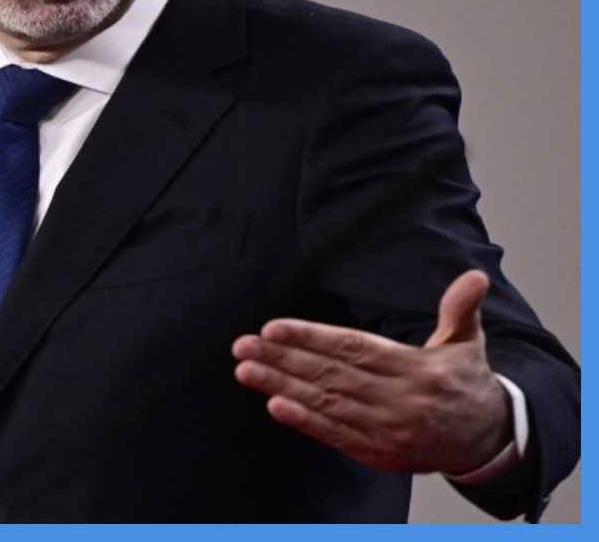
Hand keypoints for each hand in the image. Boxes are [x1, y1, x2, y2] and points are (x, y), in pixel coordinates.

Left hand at [231, 269, 511, 474]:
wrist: (486, 441)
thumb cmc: (465, 383)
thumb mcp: (467, 343)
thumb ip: (460, 309)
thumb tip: (474, 276)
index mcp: (417, 369)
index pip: (353, 349)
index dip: (311, 338)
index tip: (273, 328)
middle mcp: (400, 400)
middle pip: (331, 376)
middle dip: (282, 360)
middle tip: (243, 347)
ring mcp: (387, 429)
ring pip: (327, 404)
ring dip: (281, 388)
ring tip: (246, 371)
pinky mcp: (378, 453)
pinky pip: (336, 435)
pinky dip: (305, 422)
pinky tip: (275, 406)